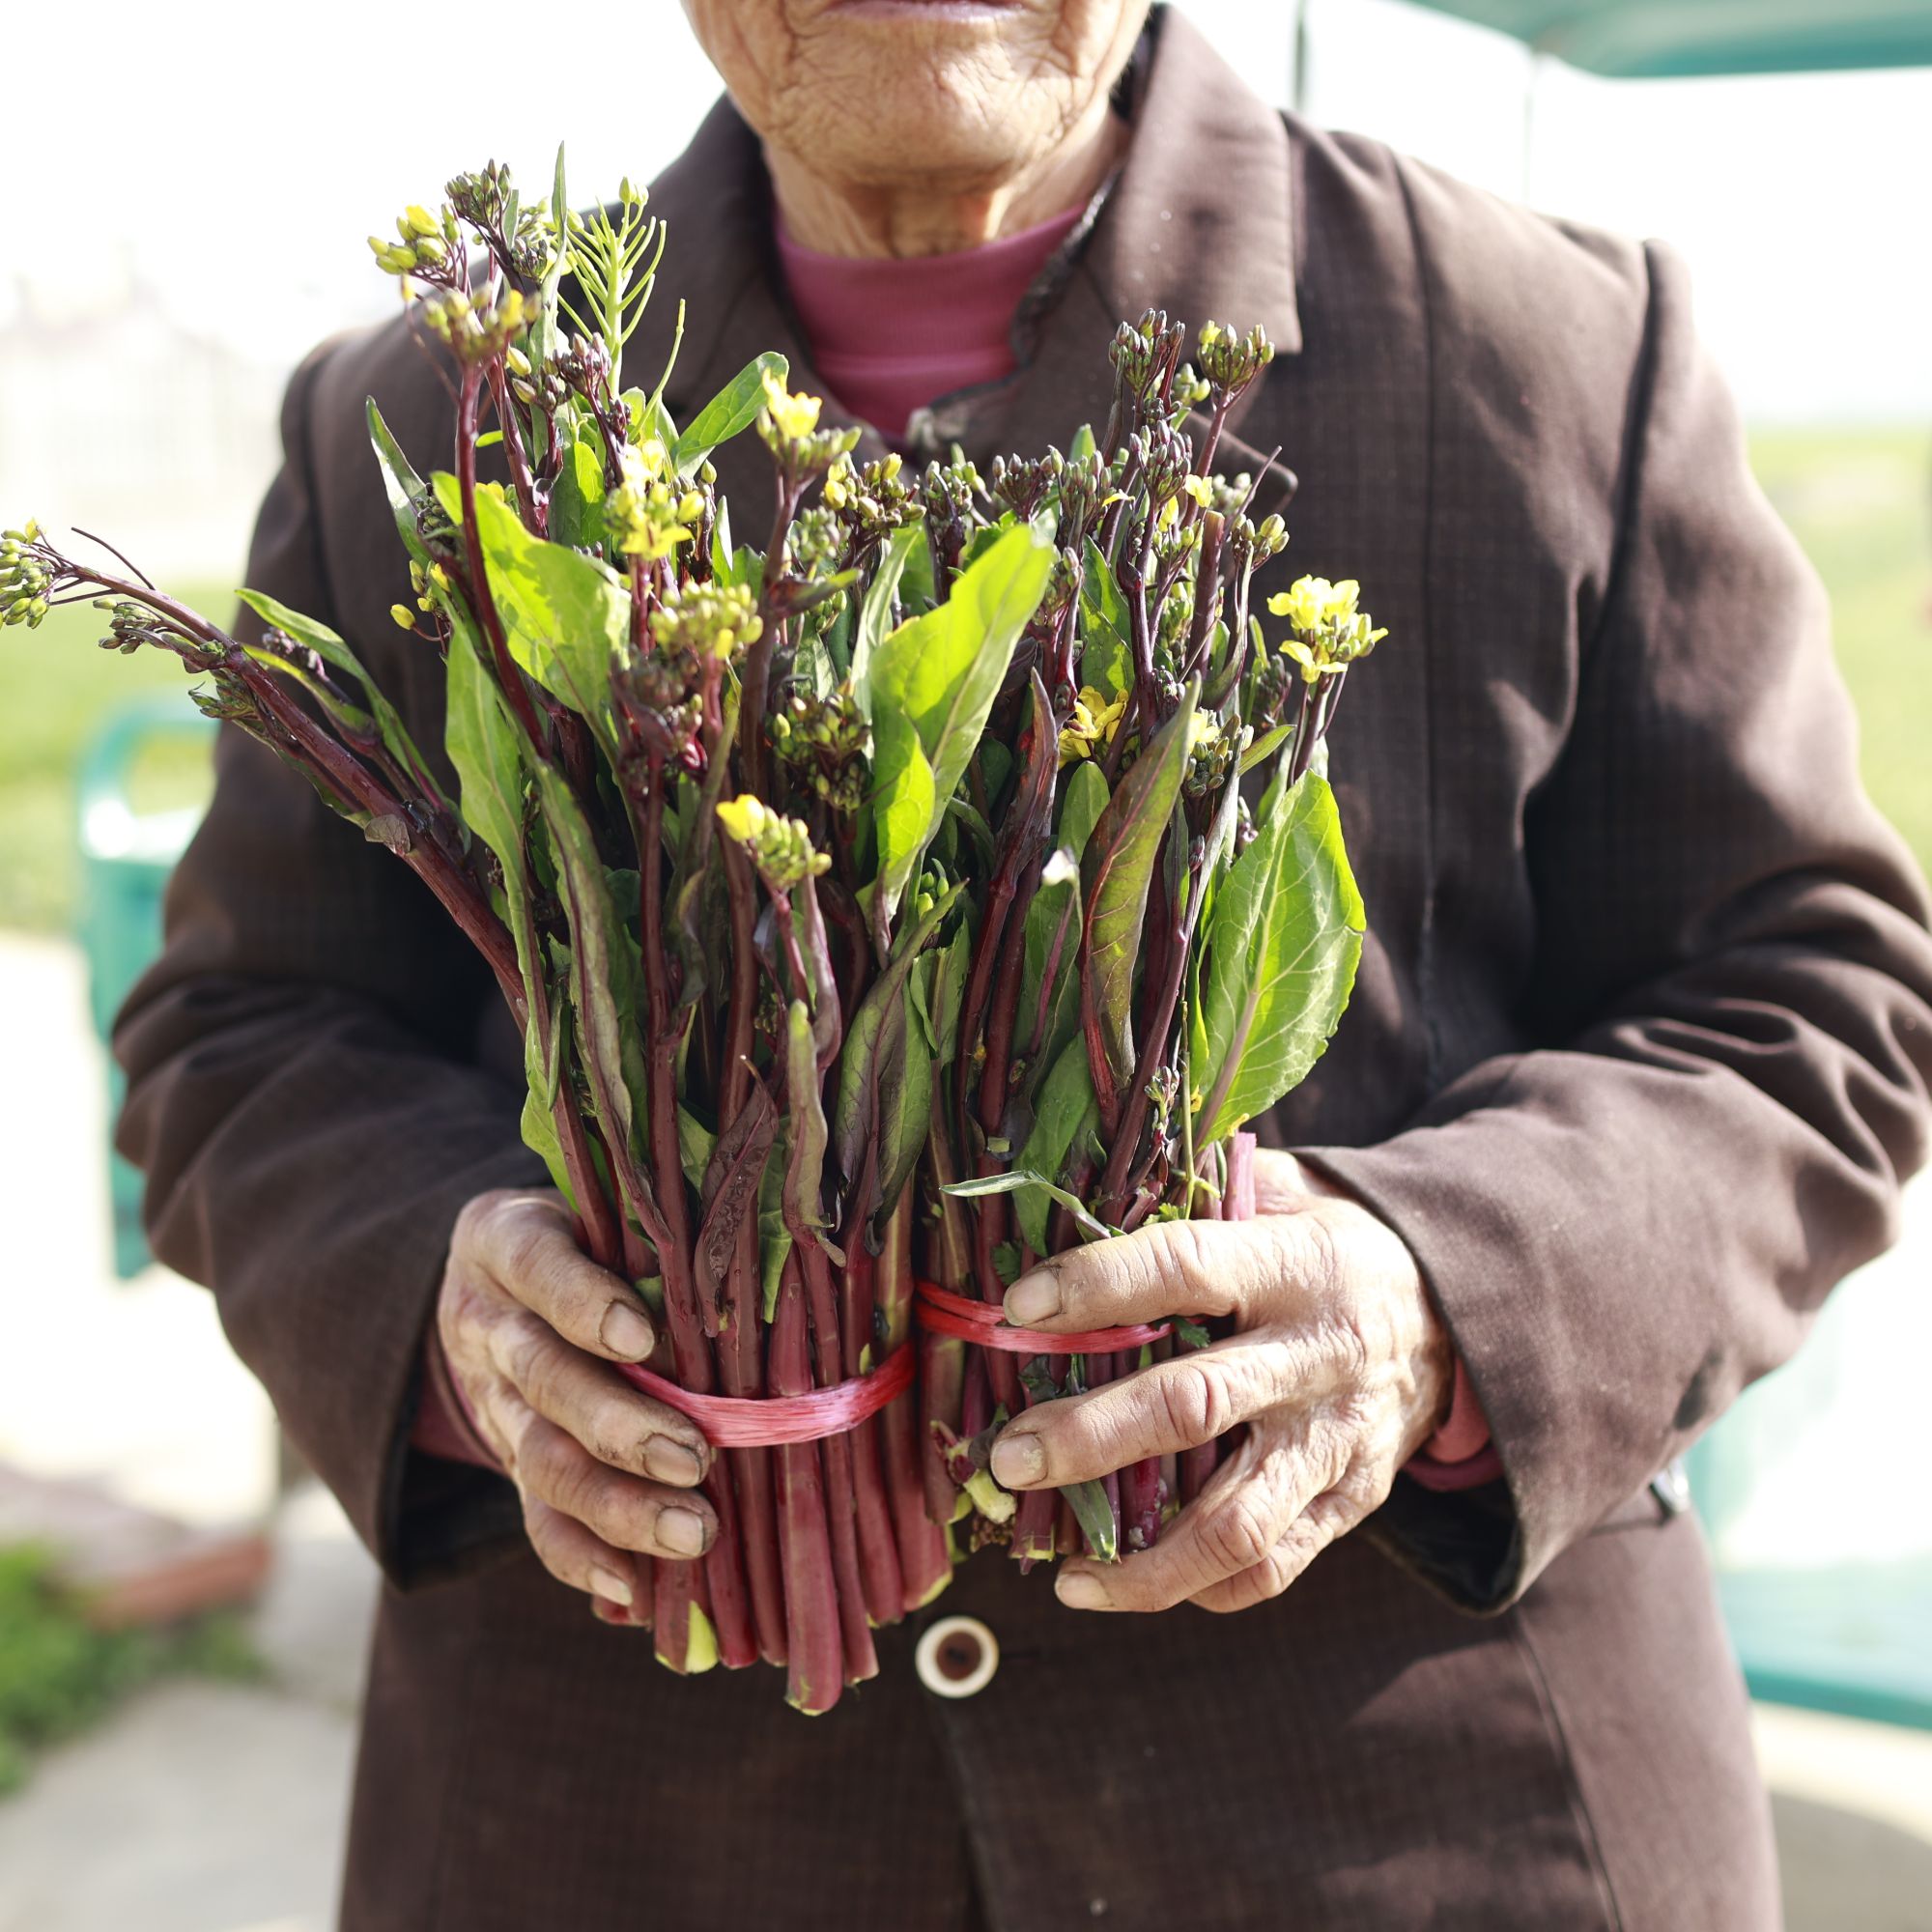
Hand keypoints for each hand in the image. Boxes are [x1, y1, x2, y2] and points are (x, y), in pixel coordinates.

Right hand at [437, 1188, 717, 1616]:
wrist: (492, 1286)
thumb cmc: (589, 1234)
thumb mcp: (601, 1210)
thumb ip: (658, 1232)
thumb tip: (772, 1254)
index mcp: (508, 1244)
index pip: (537, 1267)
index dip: (581, 1303)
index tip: (640, 1336)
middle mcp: (491, 1325)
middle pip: (544, 1379)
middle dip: (619, 1426)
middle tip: (694, 1458)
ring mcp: (495, 1403)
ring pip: (541, 1461)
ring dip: (616, 1505)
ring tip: (690, 1532)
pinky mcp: (511, 1464)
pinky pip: (535, 1518)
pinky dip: (581, 1557)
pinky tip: (632, 1589)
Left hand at [986, 1155, 1450, 1614]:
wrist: (1455, 1315)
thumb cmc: (1328, 1248)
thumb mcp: (1286, 1196)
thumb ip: (1202, 1192)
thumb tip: (1087, 1185)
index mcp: (1293, 1266)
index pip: (1187, 1268)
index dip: (1100, 1286)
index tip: (1019, 1308)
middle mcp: (1317, 1357)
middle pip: (1195, 1407)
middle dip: (1092, 1438)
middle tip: (1009, 1459)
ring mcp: (1336, 1441)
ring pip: (1238, 1524)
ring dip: (1143, 1561)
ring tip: (1065, 1574)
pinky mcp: (1351, 1502)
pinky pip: (1272, 1567)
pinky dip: (1197, 1588)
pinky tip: (1128, 1584)